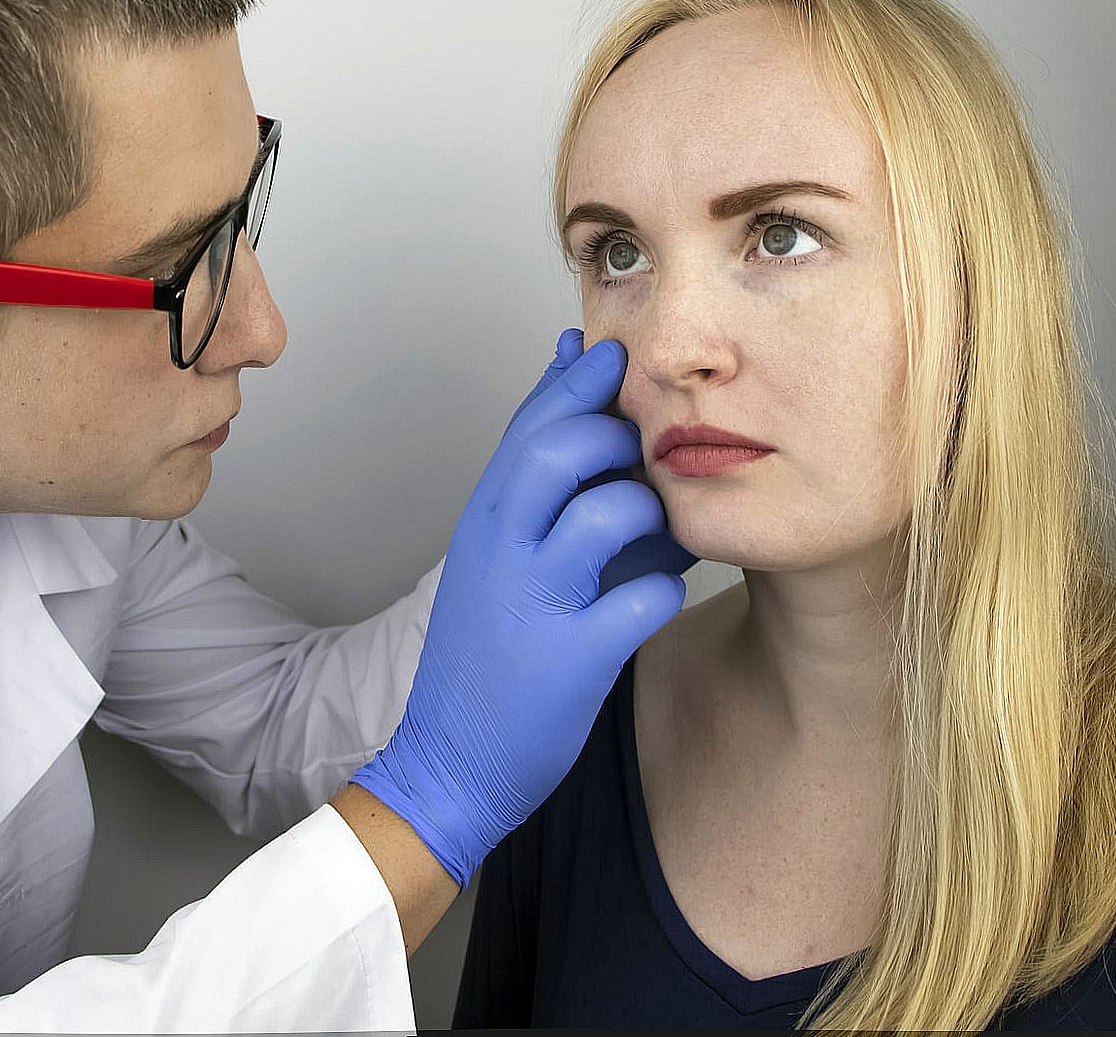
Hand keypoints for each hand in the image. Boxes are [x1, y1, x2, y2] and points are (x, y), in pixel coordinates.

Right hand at [352, 331, 687, 886]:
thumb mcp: (492, 553)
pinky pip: (646, 599)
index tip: (614, 357)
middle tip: (643, 450)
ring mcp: (535, 603)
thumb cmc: (486, 648)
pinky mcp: (575, 660)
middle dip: (615, 434)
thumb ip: (532, 479)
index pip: (529, 423)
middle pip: (561, 450)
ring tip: (657, 532)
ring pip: (610, 515)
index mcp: (483, 520)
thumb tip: (568, 385)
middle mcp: (501, 550)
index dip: (578, 379)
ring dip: (650, 512)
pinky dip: (664, 589)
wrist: (451, 758)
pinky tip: (655, 596)